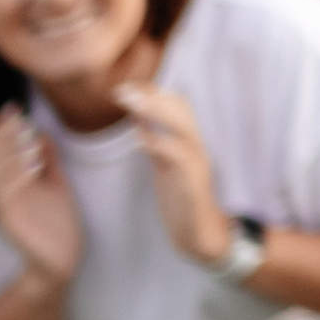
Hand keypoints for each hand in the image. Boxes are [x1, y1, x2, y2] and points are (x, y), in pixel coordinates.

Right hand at [0, 104, 83, 287]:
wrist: (60, 261)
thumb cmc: (58, 224)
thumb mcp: (53, 183)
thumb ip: (46, 159)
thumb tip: (40, 131)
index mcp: (4, 185)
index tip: (11, 108)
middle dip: (0, 133)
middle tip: (17, 117)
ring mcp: (2, 207)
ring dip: (9, 149)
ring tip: (28, 138)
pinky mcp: (11, 220)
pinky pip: (5, 191)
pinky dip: (17, 172)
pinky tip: (33, 162)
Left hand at [117, 84, 230, 264]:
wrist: (198, 232)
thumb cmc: (180, 198)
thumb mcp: (163, 164)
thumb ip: (153, 139)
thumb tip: (137, 114)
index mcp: (189, 141)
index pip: (177, 106)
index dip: (153, 93)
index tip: (127, 86)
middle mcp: (196, 146)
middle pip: (181, 109)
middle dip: (152, 96)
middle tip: (122, 90)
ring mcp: (197, 162)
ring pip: (182, 126)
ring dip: (155, 112)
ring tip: (129, 102)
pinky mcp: (193, 181)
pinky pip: (178, 156)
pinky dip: (158, 144)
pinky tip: (138, 139)